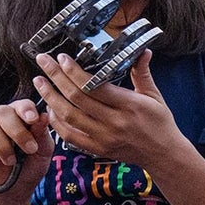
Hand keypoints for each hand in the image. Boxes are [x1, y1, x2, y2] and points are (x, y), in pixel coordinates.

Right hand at [0, 97, 52, 195]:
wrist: (12, 190)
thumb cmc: (29, 167)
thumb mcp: (42, 152)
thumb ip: (42, 134)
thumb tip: (44, 115)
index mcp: (18, 114)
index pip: (21, 104)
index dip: (26, 109)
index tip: (33, 119)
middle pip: (2, 111)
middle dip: (17, 131)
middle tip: (29, 150)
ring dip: (1, 145)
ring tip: (11, 161)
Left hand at [30, 50, 181, 169]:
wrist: (164, 154)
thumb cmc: (160, 122)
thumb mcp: (154, 95)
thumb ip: (142, 72)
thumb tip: (143, 50)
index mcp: (130, 104)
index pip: (95, 86)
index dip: (74, 71)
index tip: (62, 58)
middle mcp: (115, 122)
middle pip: (77, 98)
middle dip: (56, 78)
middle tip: (43, 62)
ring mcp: (104, 137)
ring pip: (69, 116)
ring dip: (51, 98)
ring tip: (40, 82)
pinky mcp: (98, 149)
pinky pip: (70, 135)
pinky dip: (57, 122)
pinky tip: (50, 108)